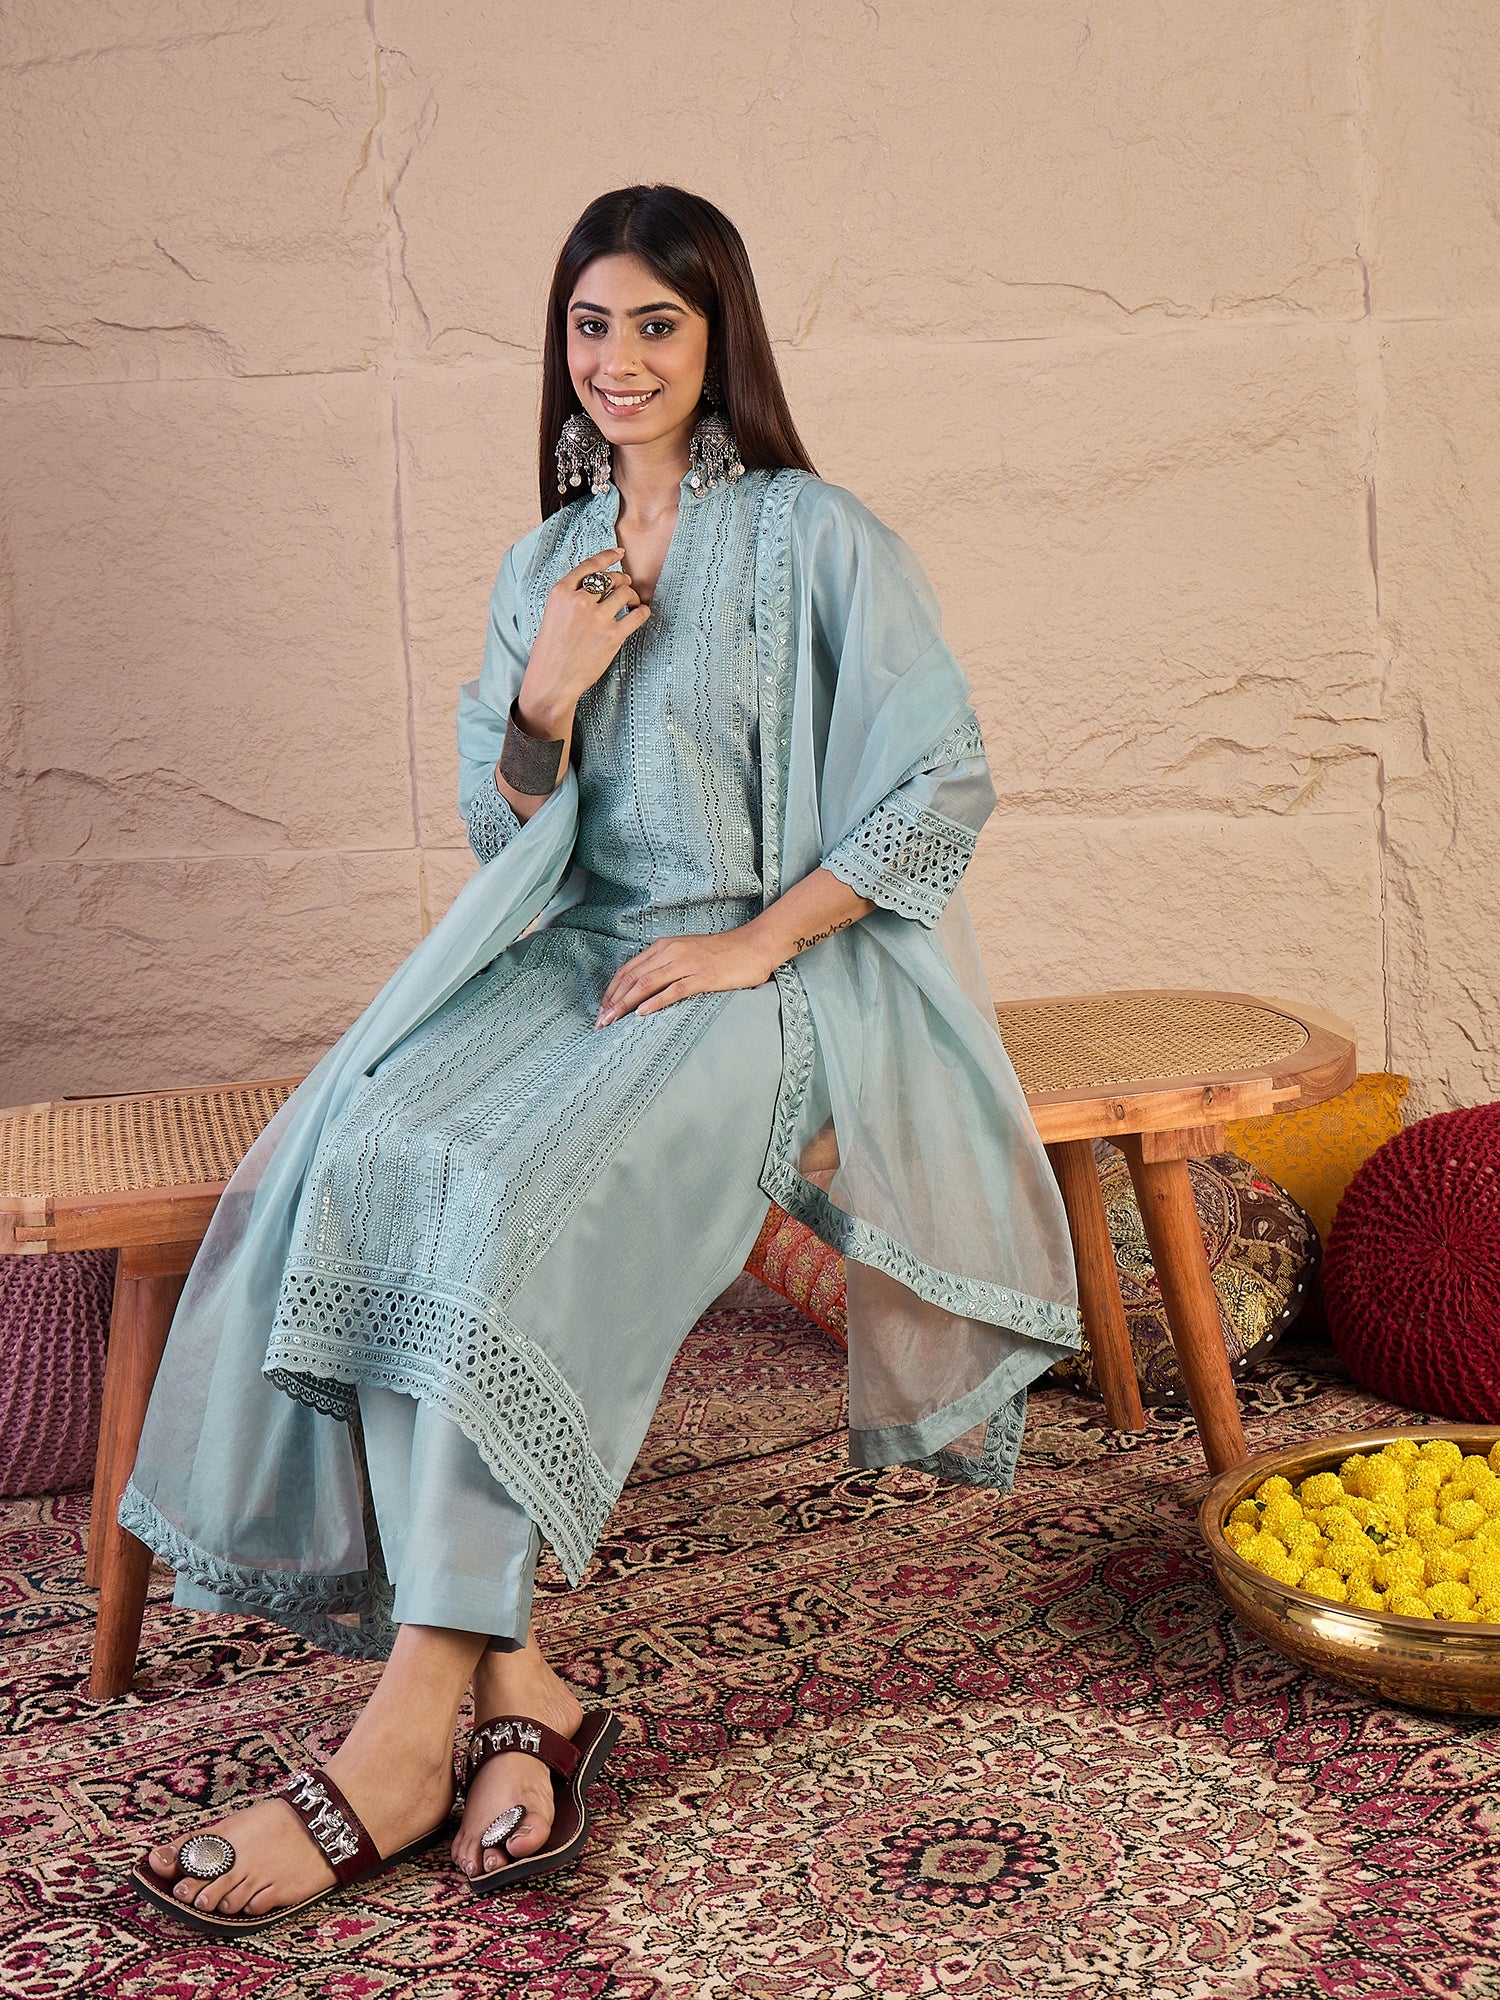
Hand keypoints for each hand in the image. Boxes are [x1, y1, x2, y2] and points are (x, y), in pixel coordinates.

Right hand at [517, 548, 650, 737]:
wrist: (552, 681)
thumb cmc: (550, 651)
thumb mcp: (552, 614)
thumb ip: (570, 598)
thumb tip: (595, 586)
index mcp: (561, 592)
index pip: (590, 565)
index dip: (608, 557)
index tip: (620, 554)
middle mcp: (579, 601)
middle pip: (611, 578)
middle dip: (622, 581)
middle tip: (625, 588)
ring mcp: (597, 618)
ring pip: (625, 593)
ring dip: (632, 596)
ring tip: (632, 604)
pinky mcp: (612, 636)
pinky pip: (637, 614)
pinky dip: (642, 612)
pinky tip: (640, 614)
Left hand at [596, 925, 780, 1025]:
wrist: (753, 946)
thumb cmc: (722, 954)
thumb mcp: (686, 954)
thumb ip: (665, 966)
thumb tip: (642, 990)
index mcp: (663, 946)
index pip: (627, 970)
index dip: (611, 991)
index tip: (601, 1010)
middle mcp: (671, 952)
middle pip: (632, 978)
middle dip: (612, 1002)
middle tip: (600, 1023)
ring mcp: (686, 963)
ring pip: (647, 984)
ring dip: (626, 1005)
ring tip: (612, 1022)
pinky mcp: (703, 977)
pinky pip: (673, 990)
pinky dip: (655, 1002)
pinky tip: (642, 1014)